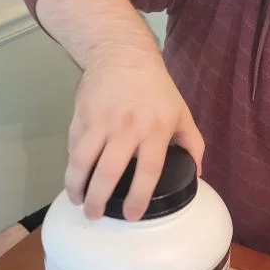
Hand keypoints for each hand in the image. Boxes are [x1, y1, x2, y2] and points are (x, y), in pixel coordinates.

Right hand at [65, 48, 203, 220]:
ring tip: (77, 201)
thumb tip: (198, 174)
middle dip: (99, 200)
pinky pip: (74, 146)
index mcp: (156, 130)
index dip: (138, 198)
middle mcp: (127, 128)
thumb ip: (193, 144)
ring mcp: (101, 121)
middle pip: (109, 172)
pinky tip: (75, 176)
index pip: (147, 172)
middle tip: (95, 215)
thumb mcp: (181, 112)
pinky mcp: (81, 115)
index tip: (131, 215)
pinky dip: (72, 165)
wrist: (123, 54)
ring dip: (76, 186)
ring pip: (83, 161)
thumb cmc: (156, 87)